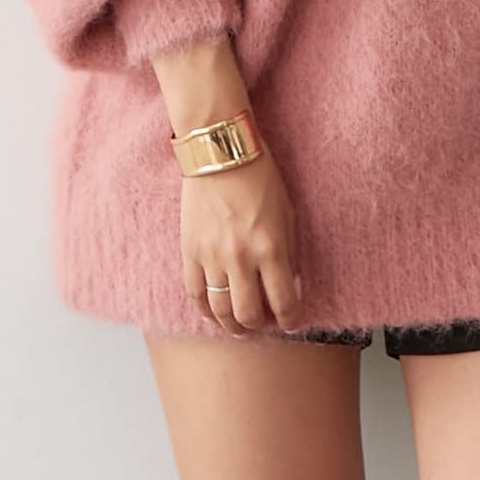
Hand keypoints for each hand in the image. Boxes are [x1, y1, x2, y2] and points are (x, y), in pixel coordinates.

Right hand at [180, 147, 306, 335]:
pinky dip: (205, 310)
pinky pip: (194, 294)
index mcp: (271, 248)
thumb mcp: (287, 213)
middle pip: (248, 315)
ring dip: (232, 324)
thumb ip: (289, 252)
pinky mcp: (189, 251)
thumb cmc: (259, 177)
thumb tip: (290, 285)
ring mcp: (212, 257)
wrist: (220, 153)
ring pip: (220, 311)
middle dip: (260, 326)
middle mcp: (240, 258)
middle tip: (264, 324)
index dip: (290, 320)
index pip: (283, 302)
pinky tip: (214, 312)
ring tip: (240, 325)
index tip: (290, 322)